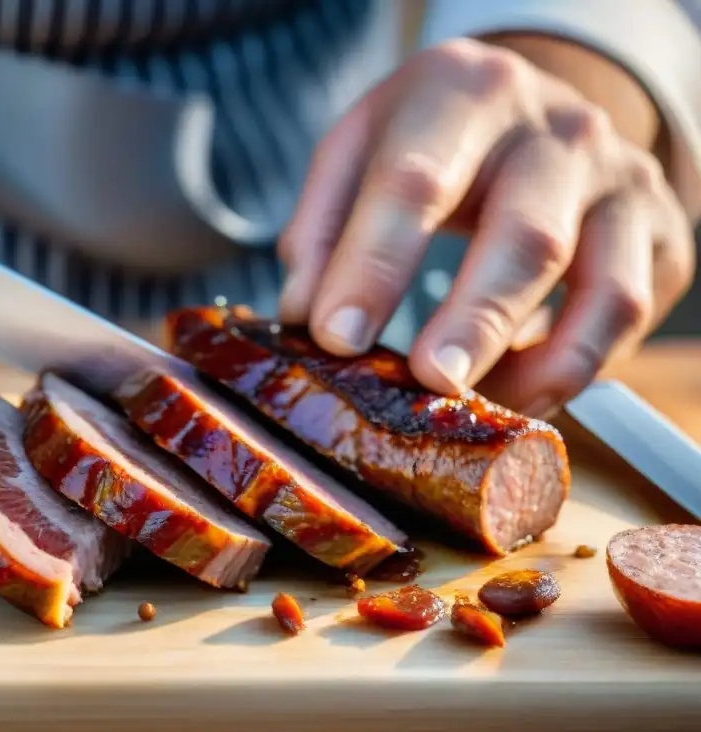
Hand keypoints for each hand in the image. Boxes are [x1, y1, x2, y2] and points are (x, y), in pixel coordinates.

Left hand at [278, 38, 695, 416]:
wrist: (530, 106)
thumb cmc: (430, 137)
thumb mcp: (359, 149)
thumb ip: (322, 225)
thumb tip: (303, 314)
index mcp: (465, 93)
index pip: (416, 180)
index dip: (373, 264)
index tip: (336, 335)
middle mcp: (558, 132)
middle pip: (527, 237)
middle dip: (473, 321)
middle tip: (425, 383)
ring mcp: (621, 184)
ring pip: (605, 290)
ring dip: (542, 366)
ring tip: (475, 407)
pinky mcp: (660, 234)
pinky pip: (628, 317)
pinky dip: (576, 368)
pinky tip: (519, 391)